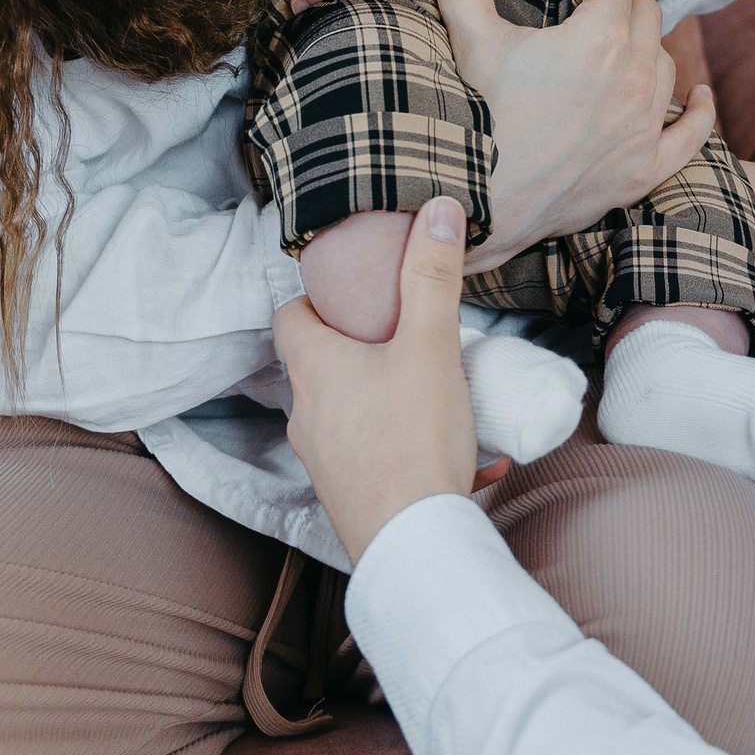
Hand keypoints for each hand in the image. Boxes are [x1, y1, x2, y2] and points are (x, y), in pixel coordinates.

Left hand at [274, 199, 480, 561]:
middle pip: (322, 362)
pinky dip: (406, 446)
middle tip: (409, 335)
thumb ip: (433, 277)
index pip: (290, 314)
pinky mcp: (348, 496)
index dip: (319, 297)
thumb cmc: (413, 439)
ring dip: (387, 397)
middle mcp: (306, 414)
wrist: (414, 544)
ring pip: (349, 412)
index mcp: (313, 368)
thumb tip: (438, 209)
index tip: (359, 291)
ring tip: (439, 394)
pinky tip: (464, 456)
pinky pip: (374, 456)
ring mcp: (323, 460)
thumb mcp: (431, 346)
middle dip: (364, 346)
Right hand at [431, 0, 716, 271]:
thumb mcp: (469, 41)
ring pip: (666, 64)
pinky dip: (699, 110)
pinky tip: (700, 95)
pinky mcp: (647, 168)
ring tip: (628, 38)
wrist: (486, 202)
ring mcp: (645, 125)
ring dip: (650, 43)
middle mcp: (635, 76)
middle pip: (647, 13)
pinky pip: (691, 133)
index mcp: (600, 38)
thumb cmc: (479, 118)